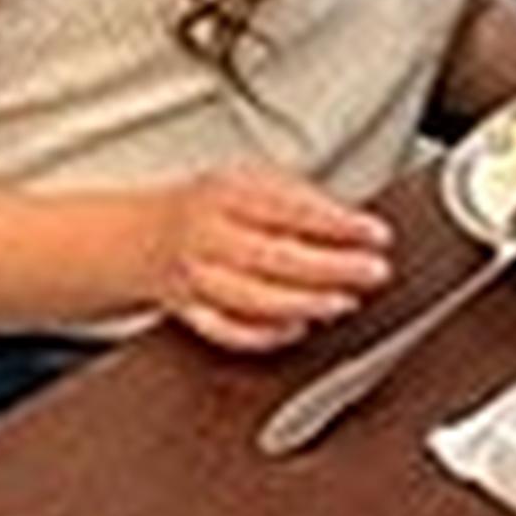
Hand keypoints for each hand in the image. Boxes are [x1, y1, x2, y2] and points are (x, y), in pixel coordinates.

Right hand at [148, 166, 394, 352]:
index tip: (375, 233)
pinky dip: (265, 335)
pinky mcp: (189, 311)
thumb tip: (352, 222)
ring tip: (344, 302)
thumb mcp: (250, 180)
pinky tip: (299, 327)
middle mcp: (207, 236)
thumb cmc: (210, 208)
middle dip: (330, 267)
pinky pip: (227, 330)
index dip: (336, 222)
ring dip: (304, 304)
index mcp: (225, 194)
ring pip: (251, 298)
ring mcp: (194, 277)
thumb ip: (298, 197)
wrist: (139, 236)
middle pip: (273, 256)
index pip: (288, 207)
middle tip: (373, 271)